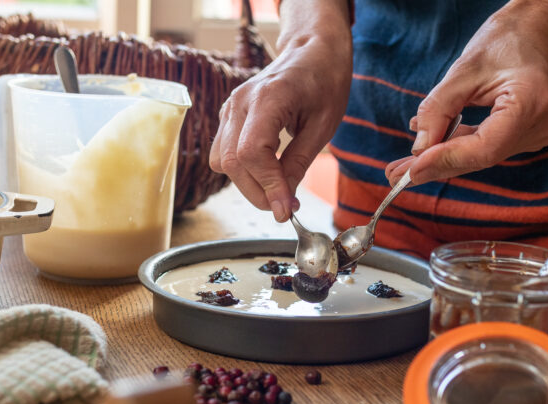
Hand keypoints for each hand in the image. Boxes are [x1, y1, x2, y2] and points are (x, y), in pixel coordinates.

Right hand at [209, 1, 351, 221]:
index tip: (285, 209)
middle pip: (232, 162)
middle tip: (285, 207)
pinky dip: (243, 170)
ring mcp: (230, 107)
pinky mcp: (229, 115)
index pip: (251, 153)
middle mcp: (241, 102)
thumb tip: (284, 201)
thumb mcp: (323, 126)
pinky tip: (268, 171)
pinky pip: (224, 152)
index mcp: (267, 98)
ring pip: (222, 161)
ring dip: (248, 184)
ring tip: (278, 189)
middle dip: (258, 192)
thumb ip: (299, 163)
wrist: (312, 50)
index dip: (267, 187)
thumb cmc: (324, 81)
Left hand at [385, 0, 547, 186]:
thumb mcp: (463, 69)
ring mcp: (542, 132)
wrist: (538, 30)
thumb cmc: (505, 40)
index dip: (446, 160)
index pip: (485, 147)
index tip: (412, 169)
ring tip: (403, 166)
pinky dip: (460, 147)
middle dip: (437, 165)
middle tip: (396, 175)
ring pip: (482, 156)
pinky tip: (430, 148)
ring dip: (443, 158)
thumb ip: (438, 109)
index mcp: (532, 101)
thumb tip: (419, 149)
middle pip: (482, 157)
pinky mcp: (532, 134)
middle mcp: (543, 123)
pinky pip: (489, 147)